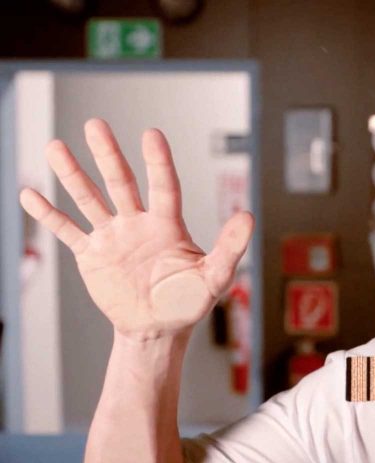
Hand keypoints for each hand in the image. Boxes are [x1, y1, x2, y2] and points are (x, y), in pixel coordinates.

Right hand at [19, 118, 252, 338]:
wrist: (157, 329)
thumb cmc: (188, 303)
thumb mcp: (215, 277)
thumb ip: (230, 247)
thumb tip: (248, 216)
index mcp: (168, 225)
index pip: (163, 186)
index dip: (158, 162)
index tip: (151, 135)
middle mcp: (138, 223)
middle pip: (121, 182)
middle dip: (108, 154)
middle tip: (95, 124)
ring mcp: (112, 236)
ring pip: (90, 199)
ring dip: (72, 174)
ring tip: (55, 147)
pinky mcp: (91, 255)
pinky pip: (67, 230)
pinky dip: (48, 214)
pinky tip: (30, 194)